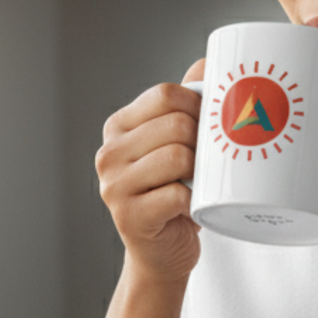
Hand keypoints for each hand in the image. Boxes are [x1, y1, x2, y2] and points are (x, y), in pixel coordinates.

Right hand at [95, 60, 205, 282]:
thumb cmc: (174, 196)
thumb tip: (209, 62)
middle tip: (204, 165)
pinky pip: (178, 194)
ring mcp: (113, 185)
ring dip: (200, 173)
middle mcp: (109, 153)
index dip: (198, 107)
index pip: (165, 94)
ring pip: (178, 156)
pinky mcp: (129, 216)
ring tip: (196, 185)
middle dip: (202, 143)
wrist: (162, 256)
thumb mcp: (178, 145)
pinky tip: (191, 208)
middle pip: (175, 124)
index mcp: (119, 127)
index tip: (206, 129)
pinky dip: (195, 201)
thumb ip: (187, 104)